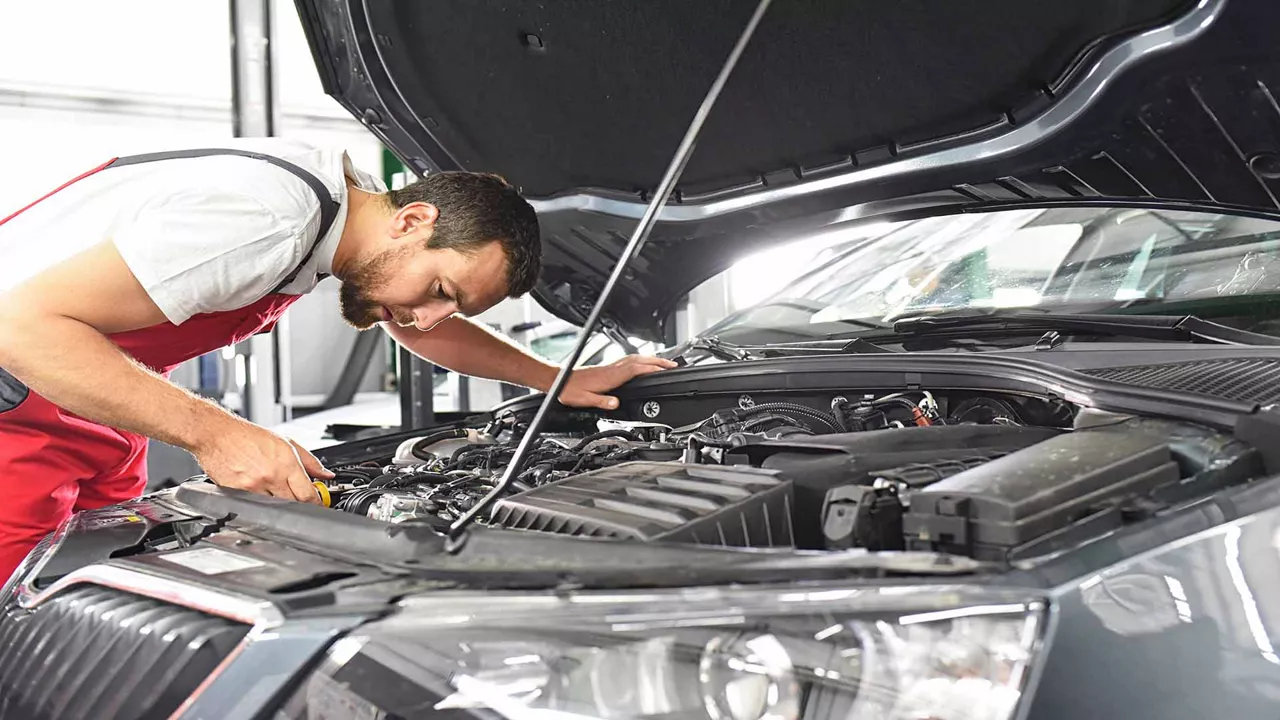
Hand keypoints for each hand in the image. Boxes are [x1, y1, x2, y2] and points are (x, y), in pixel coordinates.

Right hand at [192, 418, 334, 503]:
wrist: (217, 435)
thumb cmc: (248, 436)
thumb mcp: (286, 442)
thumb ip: (309, 461)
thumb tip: (326, 474)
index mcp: (286, 463)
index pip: (308, 494)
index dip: (317, 502)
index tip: (319, 503)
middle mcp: (271, 476)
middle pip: (294, 504)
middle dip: (300, 503)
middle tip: (299, 497)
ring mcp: (253, 487)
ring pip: (275, 507)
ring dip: (280, 503)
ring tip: (274, 489)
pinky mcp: (237, 494)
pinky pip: (255, 506)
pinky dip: (260, 503)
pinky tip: (258, 490)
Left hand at [556, 355, 677, 409]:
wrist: (558, 380)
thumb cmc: (570, 390)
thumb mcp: (585, 400)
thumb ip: (602, 402)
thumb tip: (616, 404)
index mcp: (610, 377)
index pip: (636, 369)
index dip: (652, 367)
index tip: (666, 368)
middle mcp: (612, 369)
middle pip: (639, 361)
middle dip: (657, 361)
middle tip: (673, 364)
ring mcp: (610, 367)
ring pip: (635, 359)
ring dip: (650, 359)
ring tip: (663, 363)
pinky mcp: (607, 368)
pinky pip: (629, 361)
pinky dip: (640, 361)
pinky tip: (642, 364)